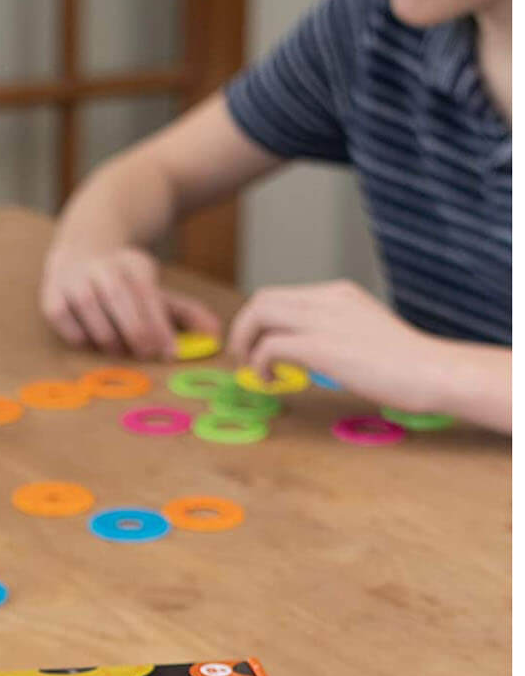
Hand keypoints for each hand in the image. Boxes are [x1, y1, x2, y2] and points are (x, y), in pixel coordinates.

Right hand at [40, 244, 223, 359]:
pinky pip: (63, 317)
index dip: (158, 325)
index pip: (146, 294)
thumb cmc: (123, 283)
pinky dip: (77, 334)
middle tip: (146, 354)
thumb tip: (215, 335)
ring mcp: (72, 279)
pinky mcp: (51, 295)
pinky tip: (91, 343)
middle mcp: (100, 267)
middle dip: (135, 328)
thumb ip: (185, 314)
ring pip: (88, 305)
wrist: (83, 248)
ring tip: (119, 349)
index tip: (169, 352)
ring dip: (106, 333)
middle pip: (118, 295)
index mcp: (132, 264)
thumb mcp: (155, 292)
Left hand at [226, 281, 457, 411]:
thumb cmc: (402, 363)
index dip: (258, 322)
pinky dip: (259, 365)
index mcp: (338, 294)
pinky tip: (272, 381)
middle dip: (243, 330)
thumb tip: (302, 352)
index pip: (279, 295)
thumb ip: (331, 332)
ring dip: (245, 343)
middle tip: (246, 359)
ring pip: (259, 314)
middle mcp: (328, 299)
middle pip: (261, 299)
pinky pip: (269, 347)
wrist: (432, 371)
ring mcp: (324, 321)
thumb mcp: (361, 333)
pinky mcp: (322, 347)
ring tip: (255, 370)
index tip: (256, 348)